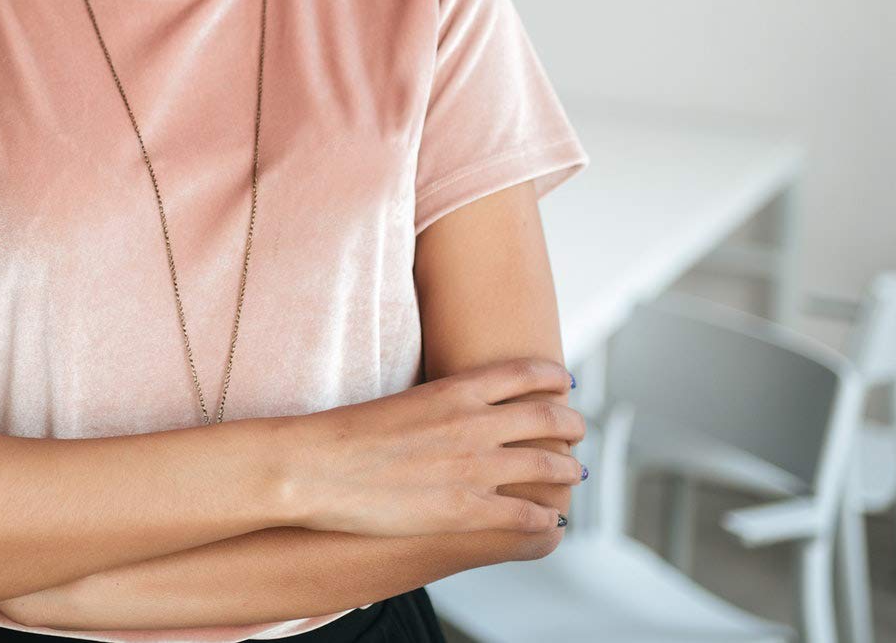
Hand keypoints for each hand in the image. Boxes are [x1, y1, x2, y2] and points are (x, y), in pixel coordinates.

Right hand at [278, 358, 584, 537]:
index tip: (565, 383)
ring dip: (567, 471)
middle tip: (580, 431)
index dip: (553, 378)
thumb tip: (451, 411)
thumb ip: (435, 407)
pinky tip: (550, 522)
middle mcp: (474, 423)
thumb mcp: (399, 402)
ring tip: (574, 474)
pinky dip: (545, 518)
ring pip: (547, 465)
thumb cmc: (342, 434)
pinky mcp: (467, 508)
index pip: (524, 373)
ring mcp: (475, 466)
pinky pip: (526, 514)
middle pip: (547, 417)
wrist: (316, 467)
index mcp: (454, 390)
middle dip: (572, 424)